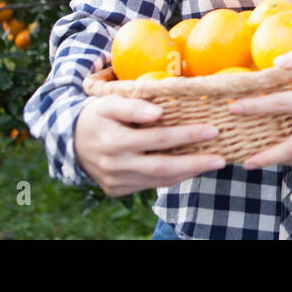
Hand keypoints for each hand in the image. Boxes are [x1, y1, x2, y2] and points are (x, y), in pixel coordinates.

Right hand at [73, 95, 223, 196]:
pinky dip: (172, 178)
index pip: (158, 138)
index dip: (186, 135)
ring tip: (213, 164)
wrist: (70, 139)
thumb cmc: (97, 114)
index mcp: (113, 141)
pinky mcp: (117, 189)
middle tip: (221, 158)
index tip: (213, 129)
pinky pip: (150, 185)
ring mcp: (116, 181)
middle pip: (161, 165)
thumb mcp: (109, 102)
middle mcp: (115, 165)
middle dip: (194, 162)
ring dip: (187, 173)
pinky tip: (190, 169)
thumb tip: (158, 112)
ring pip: (158, 180)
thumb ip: (133, 106)